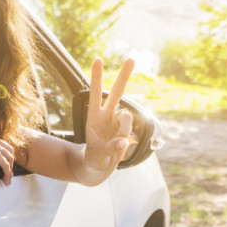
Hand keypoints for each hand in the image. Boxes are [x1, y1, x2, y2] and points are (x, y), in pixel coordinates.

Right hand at [0, 132, 14, 185]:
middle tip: (9, 171)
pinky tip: (6, 179)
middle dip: (11, 161)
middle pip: (9, 151)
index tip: (5, 162)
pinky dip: (7, 173)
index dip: (5, 154)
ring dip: (10, 169)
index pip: (2, 145)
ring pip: (10, 158)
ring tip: (8, 178)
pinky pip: (6, 165)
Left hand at [83, 57, 134, 176]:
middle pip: (117, 92)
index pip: (95, 93)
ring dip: (124, 131)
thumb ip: (111, 147)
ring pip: (128, 118)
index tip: (98, 59)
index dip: (97, 77)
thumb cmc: (93, 159)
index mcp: (94, 117)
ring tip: (115, 145)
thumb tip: (124, 141)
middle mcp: (107, 116)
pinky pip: (133, 132)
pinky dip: (128, 141)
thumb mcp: (98, 155)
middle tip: (132, 58)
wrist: (98, 168)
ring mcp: (118, 122)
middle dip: (124, 75)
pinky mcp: (127, 130)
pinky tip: (121, 148)